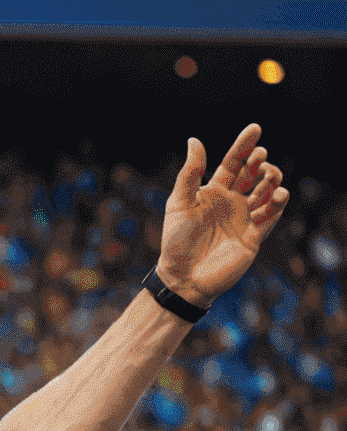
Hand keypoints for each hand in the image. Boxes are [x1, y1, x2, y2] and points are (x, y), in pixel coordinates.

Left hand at [156, 125, 287, 305]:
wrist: (182, 278)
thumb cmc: (175, 242)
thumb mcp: (179, 204)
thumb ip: (189, 173)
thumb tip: (195, 140)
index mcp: (215, 192)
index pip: (234, 163)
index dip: (244, 145)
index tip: (255, 128)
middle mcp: (232, 202)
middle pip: (253, 173)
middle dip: (259, 161)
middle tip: (258, 157)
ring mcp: (245, 218)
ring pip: (267, 190)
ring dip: (271, 178)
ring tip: (267, 175)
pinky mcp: (254, 236)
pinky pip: (272, 215)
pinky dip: (278, 202)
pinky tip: (277, 194)